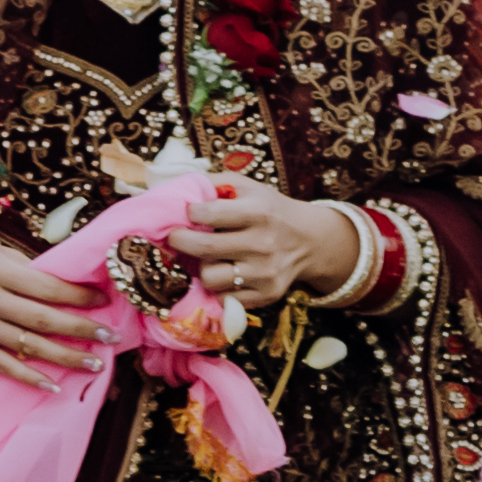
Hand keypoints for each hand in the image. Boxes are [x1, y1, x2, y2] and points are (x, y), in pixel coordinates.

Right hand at [0, 229, 106, 384]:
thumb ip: (27, 270)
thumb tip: (68, 287)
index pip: (46, 287)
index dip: (78, 296)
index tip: (104, 301)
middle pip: (42, 319)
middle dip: (80, 329)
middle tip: (110, 337)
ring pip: (28, 347)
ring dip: (65, 357)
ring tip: (94, 363)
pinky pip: (3, 366)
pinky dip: (28, 378)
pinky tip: (53, 386)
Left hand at [179, 175, 367, 313]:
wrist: (308, 240)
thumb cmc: (268, 209)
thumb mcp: (246, 187)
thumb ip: (211, 183)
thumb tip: (173, 191)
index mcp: (258, 212)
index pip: (207, 214)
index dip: (190, 213)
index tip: (189, 213)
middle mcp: (263, 244)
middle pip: (203, 249)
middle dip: (180, 241)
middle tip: (177, 237)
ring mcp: (265, 273)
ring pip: (209, 278)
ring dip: (202, 267)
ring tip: (208, 257)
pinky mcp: (266, 295)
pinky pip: (223, 298)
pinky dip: (218, 286)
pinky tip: (225, 272)